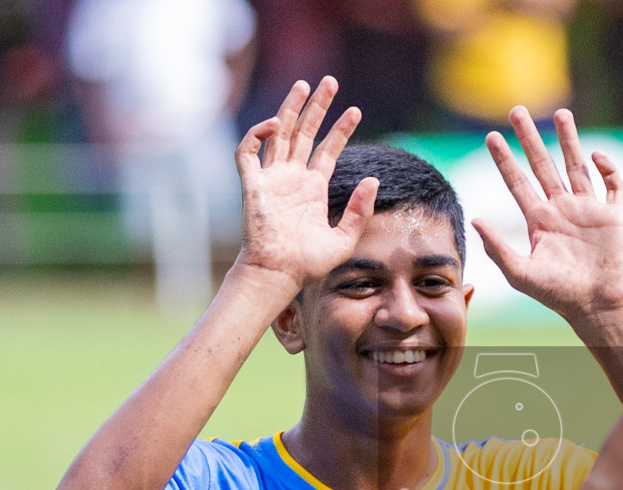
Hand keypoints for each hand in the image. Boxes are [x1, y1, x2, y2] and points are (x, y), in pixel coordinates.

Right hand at [233, 77, 378, 287]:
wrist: (279, 275)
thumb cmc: (308, 264)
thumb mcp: (344, 238)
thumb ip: (359, 210)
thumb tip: (373, 179)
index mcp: (313, 188)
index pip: (328, 150)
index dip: (340, 129)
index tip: (355, 110)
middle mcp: (292, 178)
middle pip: (304, 133)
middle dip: (316, 107)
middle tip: (329, 82)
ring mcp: (272, 179)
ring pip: (278, 133)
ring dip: (290, 108)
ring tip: (304, 84)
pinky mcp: (252, 184)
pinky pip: (249, 151)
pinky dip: (257, 133)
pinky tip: (274, 124)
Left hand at [475, 107, 622, 322]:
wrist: (597, 306)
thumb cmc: (558, 295)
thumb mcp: (521, 273)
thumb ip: (497, 247)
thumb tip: (476, 218)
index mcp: (539, 221)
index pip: (517, 182)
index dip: (504, 160)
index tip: (491, 137)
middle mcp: (562, 210)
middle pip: (543, 165)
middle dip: (530, 139)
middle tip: (517, 111)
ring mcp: (588, 210)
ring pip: (577, 166)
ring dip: (569, 140)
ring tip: (560, 114)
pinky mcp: (614, 216)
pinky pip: (613, 185)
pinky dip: (608, 167)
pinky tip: (596, 155)